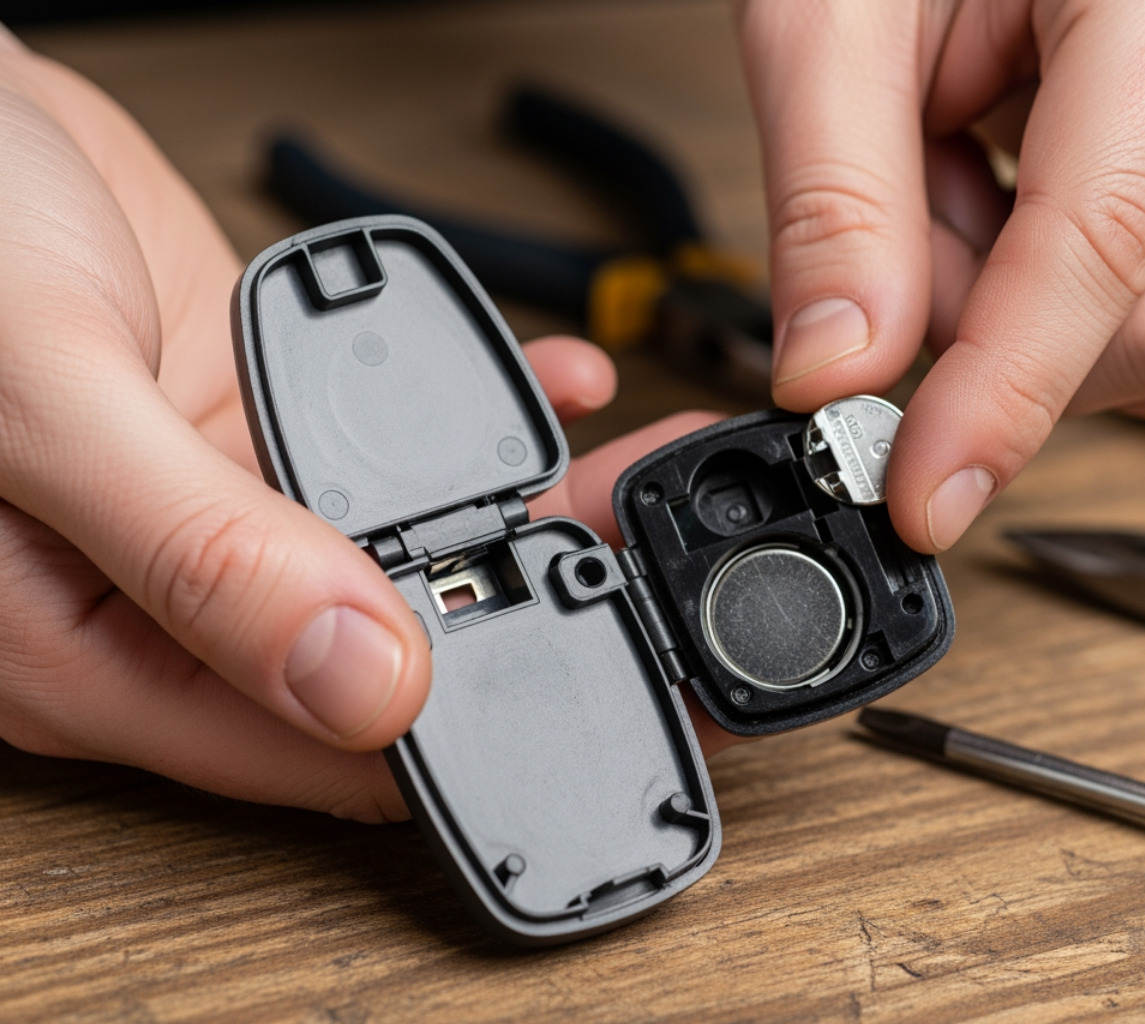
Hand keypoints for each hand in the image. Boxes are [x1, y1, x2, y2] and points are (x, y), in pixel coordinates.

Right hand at [0, 33, 727, 822]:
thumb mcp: (50, 405)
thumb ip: (201, 553)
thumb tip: (363, 681)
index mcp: (98, 654)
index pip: (322, 752)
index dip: (470, 738)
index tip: (590, 685)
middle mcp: (174, 602)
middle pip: (392, 654)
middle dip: (530, 618)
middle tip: (651, 585)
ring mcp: (232, 514)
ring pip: (414, 552)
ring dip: (530, 517)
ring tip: (634, 490)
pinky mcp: (263, 432)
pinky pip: (397, 452)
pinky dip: (478, 423)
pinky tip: (550, 392)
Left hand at [738, 0, 1144, 550]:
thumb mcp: (835, 6)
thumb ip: (837, 199)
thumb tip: (839, 373)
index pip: (1105, 251)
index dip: (1004, 397)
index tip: (923, 493)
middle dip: (1003, 342)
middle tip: (894, 250)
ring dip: (1018, 305)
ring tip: (943, 173)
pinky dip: (1044, 277)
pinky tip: (994, 176)